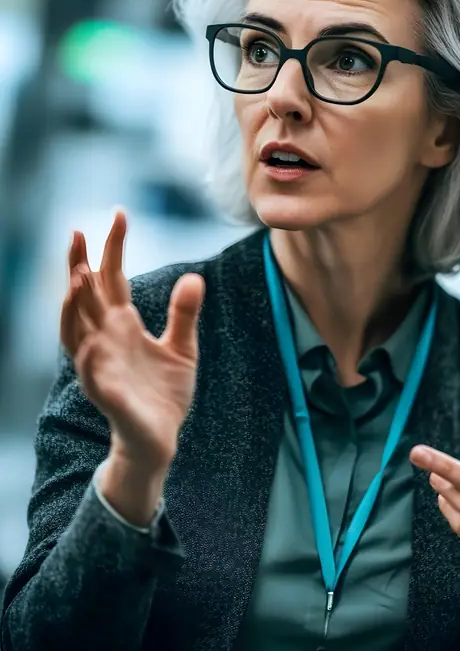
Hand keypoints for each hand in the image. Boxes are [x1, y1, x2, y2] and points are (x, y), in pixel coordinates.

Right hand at [60, 209, 204, 471]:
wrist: (161, 437)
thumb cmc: (164, 392)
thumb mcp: (182, 347)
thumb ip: (183, 313)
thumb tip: (194, 276)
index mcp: (122, 324)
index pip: (112, 277)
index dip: (113, 246)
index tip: (118, 213)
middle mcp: (105, 339)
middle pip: (86, 296)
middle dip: (80, 265)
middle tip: (77, 232)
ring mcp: (102, 365)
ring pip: (77, 331)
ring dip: (74, 306)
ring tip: (77, 278)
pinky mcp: (108, 394)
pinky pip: (92, 375)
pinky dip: (88, 358)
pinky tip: (90, 343)